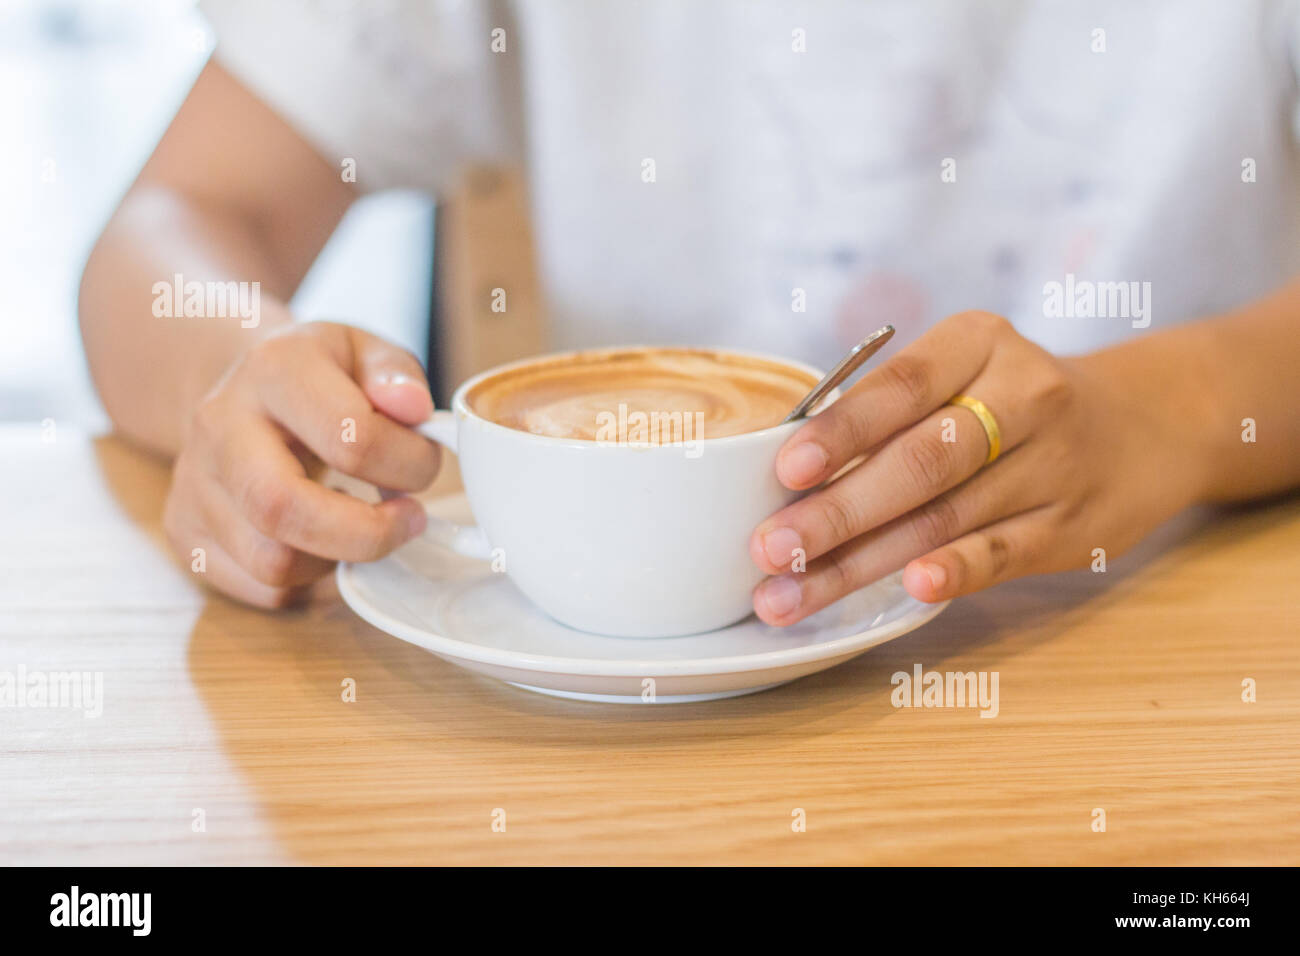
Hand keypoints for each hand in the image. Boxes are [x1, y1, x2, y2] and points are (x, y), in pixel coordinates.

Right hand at [163, 322, 440, 607]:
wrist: (240, 387)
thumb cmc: (318, 375)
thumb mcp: (364, 351)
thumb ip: (397, 375)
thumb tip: (413, 409)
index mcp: (274, 369)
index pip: (351, 436)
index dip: (409, 464)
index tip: (423, 468)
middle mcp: (220, 424)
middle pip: (282, 508)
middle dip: (366, 534)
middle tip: (407, 522)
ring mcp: (194, 482)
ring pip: (270, 562)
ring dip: (337, 559)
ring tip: (361, 524)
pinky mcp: (186, 531)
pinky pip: (258, 588)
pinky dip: (307, 580)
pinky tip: (322, 539)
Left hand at [749, 311, 1207, 624]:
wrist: (1144, 425)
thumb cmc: (1012, 400)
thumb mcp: (963, 371)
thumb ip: (891, 411)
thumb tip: (786, 478)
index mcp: (979, 343)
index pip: (901, 386)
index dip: (841, 432)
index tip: (785, 471)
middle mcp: (1024, 396)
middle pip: (918, 462)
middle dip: (835, 512)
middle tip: (768, 549)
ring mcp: (1053, 466)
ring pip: (944, 517)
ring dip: (860, 562)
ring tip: (792, 592)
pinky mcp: (1072, 527)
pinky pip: (1002, 553)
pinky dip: (955, 571)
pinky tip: (911, 588)